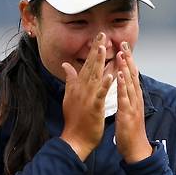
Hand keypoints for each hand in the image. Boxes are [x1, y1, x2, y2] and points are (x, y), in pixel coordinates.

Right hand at [60, 32, 113, 160]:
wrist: (74, 139)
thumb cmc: (75, 120)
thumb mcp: (69, 96)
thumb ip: (70, 79)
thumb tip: (66, 64)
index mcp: (78, 86)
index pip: (87, 64)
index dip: (93, 50)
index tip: (98, 37)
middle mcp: (82, 89)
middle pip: (90, 66)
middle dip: (96, 50)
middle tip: (102, 34)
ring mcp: (87, 97)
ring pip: (95, 76)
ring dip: (99, 62)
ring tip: (104, 48)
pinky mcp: (94, 107)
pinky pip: (100, 94)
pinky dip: (104, 85)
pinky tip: (110, 75)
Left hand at [115, 41, 152, 163]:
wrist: (136, 149)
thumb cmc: (130, 130)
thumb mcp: (127, 110)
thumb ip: (125, 97)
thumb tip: (123, 87)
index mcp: (134, 97)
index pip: (131, 75)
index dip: (128, 60)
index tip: (123, 46)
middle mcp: (136, 98)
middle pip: (133, 75)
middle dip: (129, 59)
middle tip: (124, 43)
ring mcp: (133, 105)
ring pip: (130, 83)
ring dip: (127, 68)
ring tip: (123, 54)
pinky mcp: (128, 113)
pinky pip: (125, 97)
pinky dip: (123, 85)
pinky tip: (120, 76)